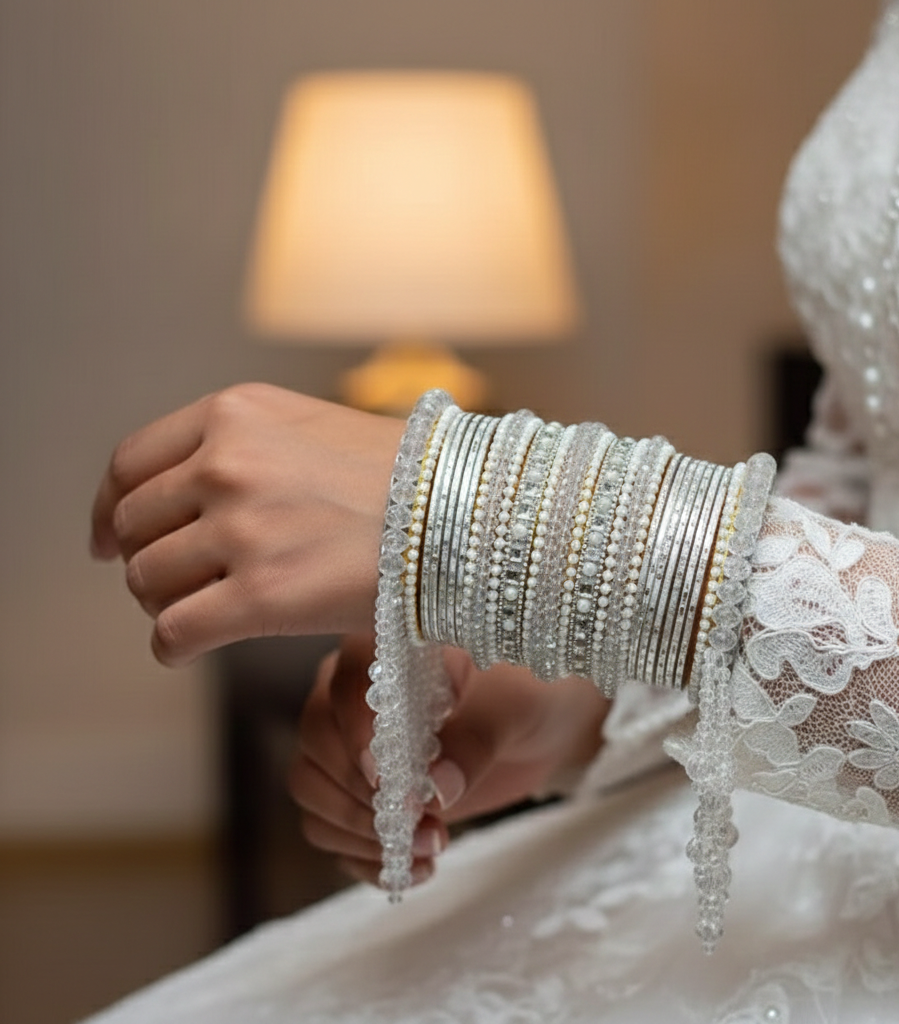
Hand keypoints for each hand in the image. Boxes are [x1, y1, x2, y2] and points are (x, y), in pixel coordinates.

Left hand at [90, 383, 405, 665]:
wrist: (465, 514)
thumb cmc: (403, 475)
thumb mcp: (311, 424)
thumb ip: (243, 444)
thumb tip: (187, 492)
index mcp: (234, 415)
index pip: (130, 464)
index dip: (110, 509)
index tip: (109, 539)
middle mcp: (227, 466)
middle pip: (135, 528)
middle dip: (145, 561)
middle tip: (174, 583)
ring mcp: (241, 532)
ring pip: (147, 583)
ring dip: (164, 604)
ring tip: (200, 612)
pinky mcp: (261, 598)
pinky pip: (173, 634)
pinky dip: (171, 648)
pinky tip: (189, 648)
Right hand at [288, 635, 608, 886]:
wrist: (546, 721)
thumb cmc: (531, 691)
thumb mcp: (514, 706)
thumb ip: (474, 739)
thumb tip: (435, 788)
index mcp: (388, 647)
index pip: (345, 684)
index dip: (357, 734)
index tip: (387, 779)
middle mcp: (356, 690)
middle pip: (317, 743)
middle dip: (364, 796)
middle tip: (424, 827)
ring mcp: (351, 741)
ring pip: (312, 790)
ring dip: (361, 833)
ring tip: (430, 848)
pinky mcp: (362, 789)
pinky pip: (331, 830)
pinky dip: (364, 858)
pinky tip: (415, 868)